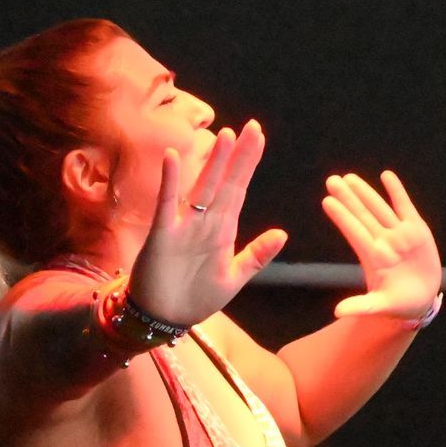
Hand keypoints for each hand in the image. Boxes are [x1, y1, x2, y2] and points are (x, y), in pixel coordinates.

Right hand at [127, 120, 287, 325]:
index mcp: (222, 231)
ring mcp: (183, 227)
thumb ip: (256, 256)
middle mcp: (204, 223)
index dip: (248, 164)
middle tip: (251, 127)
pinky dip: (170, 182)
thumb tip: (283, 233)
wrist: (163, 319)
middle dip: (238, 157)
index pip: (238, 190)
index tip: (258, 137)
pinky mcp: (162, 236)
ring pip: (201, 189)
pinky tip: (172, 158)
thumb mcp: (233, 279)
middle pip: (224, 183)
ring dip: (213, 164)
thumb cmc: (195, 299)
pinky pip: (167, 205)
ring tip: (226, 137)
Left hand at [321, 170, 441, 319]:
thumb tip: (337, 312)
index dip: (342, 216)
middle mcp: (383, 241)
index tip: (327, 201)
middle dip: (348, 198)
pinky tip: (386, 175)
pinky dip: (397, 192)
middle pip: (363, 215)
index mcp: (373, 257)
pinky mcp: (417, 231)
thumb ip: (361, 306)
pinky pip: (405, 207)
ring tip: (350, 178)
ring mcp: (399, 234)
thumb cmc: (397, 304)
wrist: (421, 301)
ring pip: (380, 208)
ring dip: (366, 192)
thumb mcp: (380, 306)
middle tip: (332, 180)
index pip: (354, 232)